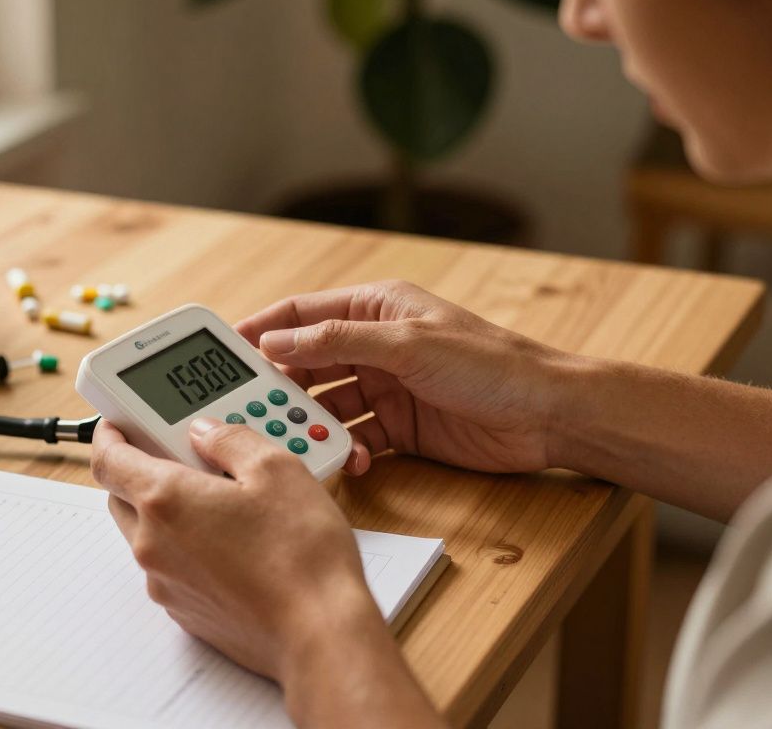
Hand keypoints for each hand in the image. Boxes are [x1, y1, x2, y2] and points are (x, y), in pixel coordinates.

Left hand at [89, 418, 379, 680]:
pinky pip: (170, 567)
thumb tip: (206, 432)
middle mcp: (152, 545)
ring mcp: (164, 583)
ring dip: (164, 511)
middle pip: (121, 496)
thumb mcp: (277, 469)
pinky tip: (229, 541)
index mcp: (164, 501)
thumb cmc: (301, 556)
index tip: (120, 423)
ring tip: (217, 498)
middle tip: (178, 454)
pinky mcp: (184, 612)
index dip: (110, 434)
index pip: (107, 459)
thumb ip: (231, 440)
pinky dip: (185, 547)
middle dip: (139, 470)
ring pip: (145, 534)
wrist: (319, 634)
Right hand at [236, 280, 576, 474]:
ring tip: (300, 441)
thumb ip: (340, 341)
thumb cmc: (492, 365)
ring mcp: (386, 389)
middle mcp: (375, 346)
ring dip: (312, 424)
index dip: (260, 330)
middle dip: (280, 387)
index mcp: (375, 309)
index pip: (300, 314)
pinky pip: (355, 438)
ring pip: (326, 405)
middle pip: (306, 364)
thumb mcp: (408, 346)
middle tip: (254, 411)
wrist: (548, 417)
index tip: (222, 353)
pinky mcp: (399, 428)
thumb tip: (279, 340)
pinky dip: (346, 451)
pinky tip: (352, 462)